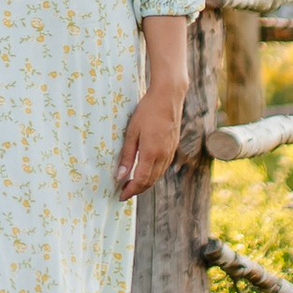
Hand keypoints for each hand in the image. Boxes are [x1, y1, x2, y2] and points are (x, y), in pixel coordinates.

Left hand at [116, 79, 183, 197]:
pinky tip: (144, 171)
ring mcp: (170, 152)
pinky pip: (162, 167)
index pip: (141, 180)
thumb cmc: (147, 111)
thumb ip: (126, 155)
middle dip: (137, 190)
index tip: (121, 196)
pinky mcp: (173, 147)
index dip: (130, 191)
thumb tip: (119, 176)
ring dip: (145, 183)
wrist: (168, 97)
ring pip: (157, 176)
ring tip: (132, 184)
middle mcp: (163, 156)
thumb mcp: (132, 132)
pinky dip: (153, 174)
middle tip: (124, 192)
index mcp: (151, 153)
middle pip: (150, 181)